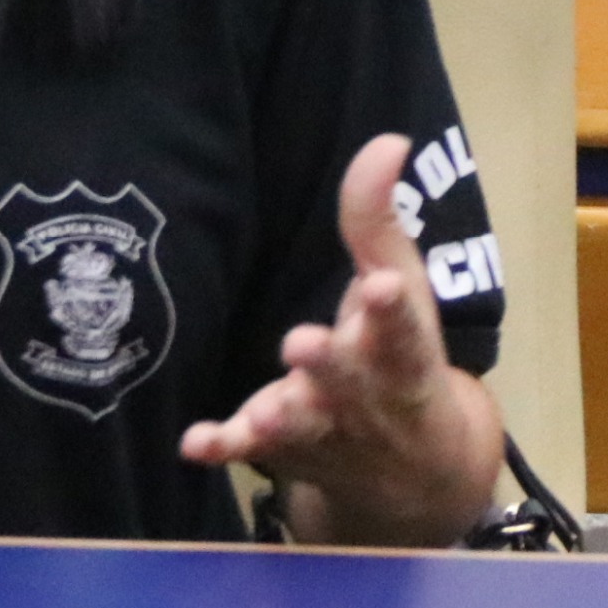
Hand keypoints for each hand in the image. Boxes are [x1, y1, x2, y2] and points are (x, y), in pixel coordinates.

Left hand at [181, 135, 501, 547]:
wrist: (413, 468)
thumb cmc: (398, 354)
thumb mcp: (398, 284)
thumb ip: (377, 217)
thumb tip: (388, 139)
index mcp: (401, 346)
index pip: (402, 325)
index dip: (391, 307)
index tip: (382, 286)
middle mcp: (365, 391)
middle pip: (346, 379)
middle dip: (327, 363)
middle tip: (302, 344)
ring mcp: (324, 425)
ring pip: (303, 424)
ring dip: (283, 415)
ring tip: (267, 409)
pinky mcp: (283, 449)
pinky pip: (251, 451)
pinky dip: (226, 446)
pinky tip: (195, 442)